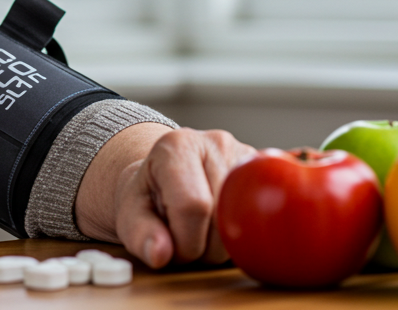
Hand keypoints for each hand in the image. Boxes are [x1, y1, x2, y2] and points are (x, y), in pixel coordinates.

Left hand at [75, 126, 256, 268]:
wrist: (166, 177)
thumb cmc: (149, 197)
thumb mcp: (130, 215)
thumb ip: (140, 235)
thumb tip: (159, 254)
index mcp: (177, 146)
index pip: (193, 205)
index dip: (185, 242)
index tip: (173, 248)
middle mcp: (216, 142)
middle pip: (224, 216)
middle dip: (205, 246)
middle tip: (186, 238)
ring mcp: (247, 155)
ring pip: (250, 223)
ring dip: (226, 244)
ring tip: (203, 231)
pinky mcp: (267, 173)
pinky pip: (265, 218)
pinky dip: (246, 234)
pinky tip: (226, 226)